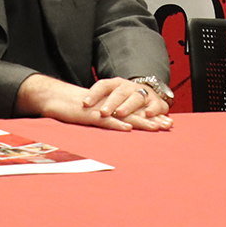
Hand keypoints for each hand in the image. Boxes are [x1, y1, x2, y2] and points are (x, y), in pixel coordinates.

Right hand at [17, 74, 170, 130]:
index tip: (168, 123)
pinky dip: (116, 124)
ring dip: (140, 122)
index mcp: (114, 105)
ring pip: (123, 115)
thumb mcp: (97, 114)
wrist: (57, 98)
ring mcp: (101, 109)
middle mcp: (110, 105)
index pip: (137, 110)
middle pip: (135, 112)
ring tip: (156, 127)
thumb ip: (111, 119)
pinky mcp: (89, 114)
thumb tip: (126, 127)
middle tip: (168, 125)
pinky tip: (127, 128)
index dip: (152, 116)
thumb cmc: (77, 109)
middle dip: (153, 119)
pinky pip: (105, 120)